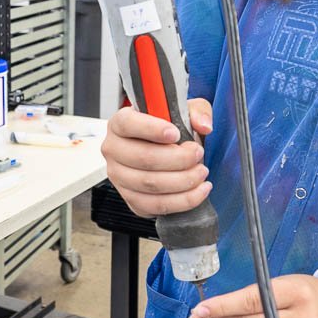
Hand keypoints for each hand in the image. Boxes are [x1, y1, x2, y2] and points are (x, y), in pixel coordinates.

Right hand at [101, 98, 212, 217]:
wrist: (166, 152)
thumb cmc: (170, 130)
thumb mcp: (185, 111)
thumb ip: (197, 111)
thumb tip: (204, 126)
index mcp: (119, 123)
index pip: (128, 124)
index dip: (152, 129)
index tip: (176, 133)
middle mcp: (114, 150)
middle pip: (144, 158)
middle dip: (179, 158)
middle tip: (198, 153)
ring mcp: (119, 177)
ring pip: (150, 184)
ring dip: (183, 180)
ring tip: (201, 172)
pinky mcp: (131, 199)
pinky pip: (156, 205)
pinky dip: (182, 201)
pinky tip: (199, 190)